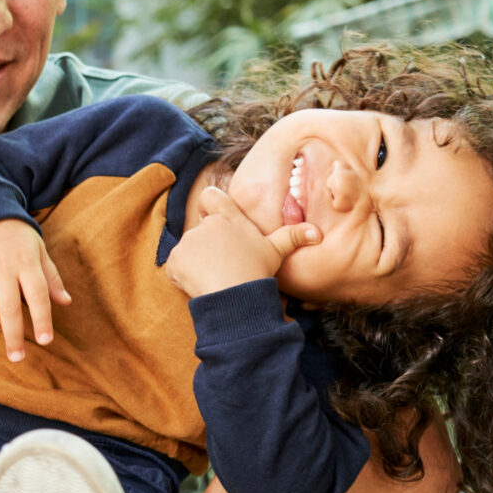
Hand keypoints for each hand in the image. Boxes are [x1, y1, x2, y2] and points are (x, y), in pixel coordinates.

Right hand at [0, 219, 69, 360]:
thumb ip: (51, 277)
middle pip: (8, 307)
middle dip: (13, 336)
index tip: (46, 341)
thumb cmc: (16, 237)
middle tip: (18, 358)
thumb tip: (66, 302)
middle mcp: (1, 267)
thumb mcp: (38, 250)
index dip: (43, 319)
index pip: (38, 294)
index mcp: (26, 261)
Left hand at [165, 184, 318, 298]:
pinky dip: (183, 275)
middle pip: (199, 229)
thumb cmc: (257, 272)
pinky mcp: (175, 259)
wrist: (237, 296)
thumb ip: (293, 236)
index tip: (215, 222)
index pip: (209, 196)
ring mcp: (189, 241)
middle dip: (206, 244)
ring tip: (216, 276)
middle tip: (223, 263)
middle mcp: (206, 224)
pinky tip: (202, 284)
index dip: (209, 206)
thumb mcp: (277, 252)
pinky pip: (175, 267)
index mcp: (229, 217)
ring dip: (196, 261)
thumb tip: (317, 232)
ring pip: (188, 250)